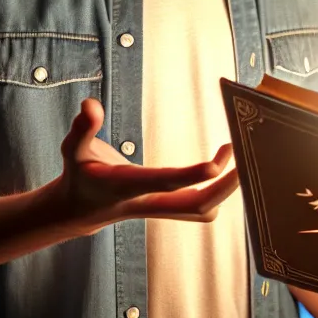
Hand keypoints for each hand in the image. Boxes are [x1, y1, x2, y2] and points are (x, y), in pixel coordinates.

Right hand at [52, 97, 238, 234]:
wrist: (78, 212)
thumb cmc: (80, 176)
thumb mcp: (72, 150)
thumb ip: (82, 128)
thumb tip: (90, 104)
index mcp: (126, 186)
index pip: (164, 182)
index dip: (192, 175)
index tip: (217, 164)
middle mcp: (148, 201)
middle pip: (194, 205)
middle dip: (224, 188)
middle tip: (246, 159)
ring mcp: (161, 209)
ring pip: (201, 210)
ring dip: (226, 189)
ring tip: (242, 159)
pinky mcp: (168, 208)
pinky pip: (200, 206)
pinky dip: (218, 192)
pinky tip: (229, 169)